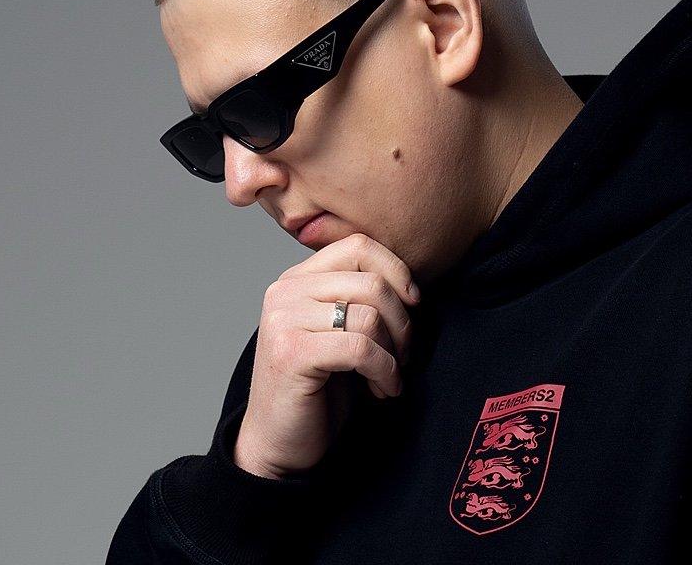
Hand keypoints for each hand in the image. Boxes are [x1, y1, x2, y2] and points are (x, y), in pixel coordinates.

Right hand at [234, 233, 419, 477]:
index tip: (413, 305)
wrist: (279, 444)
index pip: (358, 246)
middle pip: (371, 281)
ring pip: (369, 315)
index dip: (397, 271)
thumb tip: (410, 284)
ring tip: (390, 376)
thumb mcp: (340, 332)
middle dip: (402, 320)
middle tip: (404, 353)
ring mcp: (284, 321)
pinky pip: (361, 348)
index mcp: (297, 279)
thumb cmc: (317, 389)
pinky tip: (383, 389)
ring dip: (394, 351)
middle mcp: (285, 292)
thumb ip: (359, 299)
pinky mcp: (292, 353)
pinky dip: (384, 371)